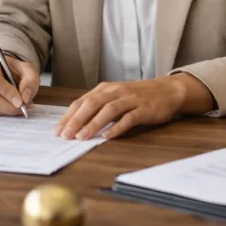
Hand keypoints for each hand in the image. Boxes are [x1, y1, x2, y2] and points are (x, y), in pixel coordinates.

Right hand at [0, 54, 39, 115]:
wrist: (2, 71)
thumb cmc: (13, 69)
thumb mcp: (27, 69)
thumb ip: (30, 80)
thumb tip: (25, 97)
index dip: (7, 93)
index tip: (20, 102)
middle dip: (9, 106)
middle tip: (23, 108)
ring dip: (7, 110)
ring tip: (20, 107)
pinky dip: (2, 112)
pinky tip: (10, 106)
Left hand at [55, 76, 193, 140]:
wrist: (167, 90)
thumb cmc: (137, 96)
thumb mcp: (115, 97)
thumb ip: (98, 107)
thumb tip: (76, 123)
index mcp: (105, 89)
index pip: (82, 102)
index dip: (69, 116)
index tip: (58, 131)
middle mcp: (116, 91)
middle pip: (92, 104)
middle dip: (77, 120)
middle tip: (66, 135)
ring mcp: (131, 99)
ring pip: (109, 110)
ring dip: (94, 124)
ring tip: (82, 137)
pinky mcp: (144, 109)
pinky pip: (129, 118)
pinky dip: (117, 127)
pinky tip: (108, 136)